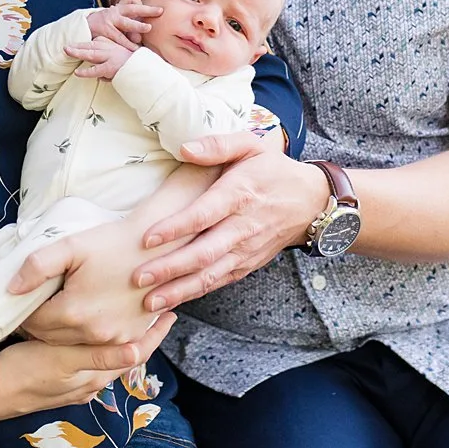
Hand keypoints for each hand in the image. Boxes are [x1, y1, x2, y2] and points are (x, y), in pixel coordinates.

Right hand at [0, 315, 175, 421]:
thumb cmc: (22, 372)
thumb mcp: (61, 360)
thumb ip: (97, 357)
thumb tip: (134, 349)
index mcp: (93, 376)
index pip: (135, 354)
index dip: (154, 334)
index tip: (169, 313)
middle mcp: (89, 384)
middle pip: (124, 357)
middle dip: (142, 335)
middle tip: (156, 308)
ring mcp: (74, 386)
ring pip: (106, 360)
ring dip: (120, 341)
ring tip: (130, 316)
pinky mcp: (59, 385)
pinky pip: (87, 365)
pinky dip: (99, 350)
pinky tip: (93, 337)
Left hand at [10, 210, 170, 345]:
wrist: (159, 245)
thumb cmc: (112, 242)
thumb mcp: (70, 246)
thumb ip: (36, 266)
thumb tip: (12, 289)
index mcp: (73, 313)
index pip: (33, 322)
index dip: (24, 310)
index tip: (24, 299)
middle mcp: (94, 334)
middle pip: (51, 337)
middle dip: (40, 323)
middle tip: (37, 305)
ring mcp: (114, 339)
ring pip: (72, 343)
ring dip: (61, 331)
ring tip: (58, 310)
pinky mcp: (130, 337)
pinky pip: (97, 344)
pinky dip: (85, 335)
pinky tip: (83, 316)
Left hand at [66, 33, 136, 79]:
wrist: (146, 69)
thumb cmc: (135, 67)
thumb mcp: (122, 63)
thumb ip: (110, 69)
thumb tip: (99, 78)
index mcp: (113, 45)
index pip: (97, 42)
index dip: (86, 44)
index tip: (76, 45)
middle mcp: (111, 49)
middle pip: (90, 45)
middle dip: (77, 45)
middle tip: (65, 46)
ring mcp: (110, 57)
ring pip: (90, 54)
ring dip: (77, 52)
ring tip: (67, 51)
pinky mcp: (110, 67)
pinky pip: (95, 70)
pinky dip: (86, 72)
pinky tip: (77, 73)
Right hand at [86, 0, 158, 48]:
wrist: (85, 26)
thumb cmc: (107, 24)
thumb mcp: (117, 18)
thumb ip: (130, 23)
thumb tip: (144, 33)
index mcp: (120, 7)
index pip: (133, 1)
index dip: (146, 6)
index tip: (161, 10)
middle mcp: (116, 12)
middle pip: (133, 9)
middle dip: (147, 11)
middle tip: (159, 12)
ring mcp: (110, 21)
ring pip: (126, 24)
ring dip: (137, 26)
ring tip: (148, 29)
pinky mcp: (105, 31)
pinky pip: (119, 38)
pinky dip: (127, 44)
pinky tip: (136, 49)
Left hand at [133, 134, 329, 309]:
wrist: (310, 201)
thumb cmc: (273, 170)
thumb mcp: (251, 145)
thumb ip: (218, 145)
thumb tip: (185, 148)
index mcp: (239, 194)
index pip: (204, 214)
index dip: (175, 227)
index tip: (147, 238)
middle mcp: (242, 227)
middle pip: (204, 252)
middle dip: (170, 268)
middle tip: (138, 277)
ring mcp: (246, 250)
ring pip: (210, 275)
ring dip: (179, 290)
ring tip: (149, 302)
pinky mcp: (247, 264)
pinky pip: (220, 282)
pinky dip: (196, 294)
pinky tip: (172, 302)